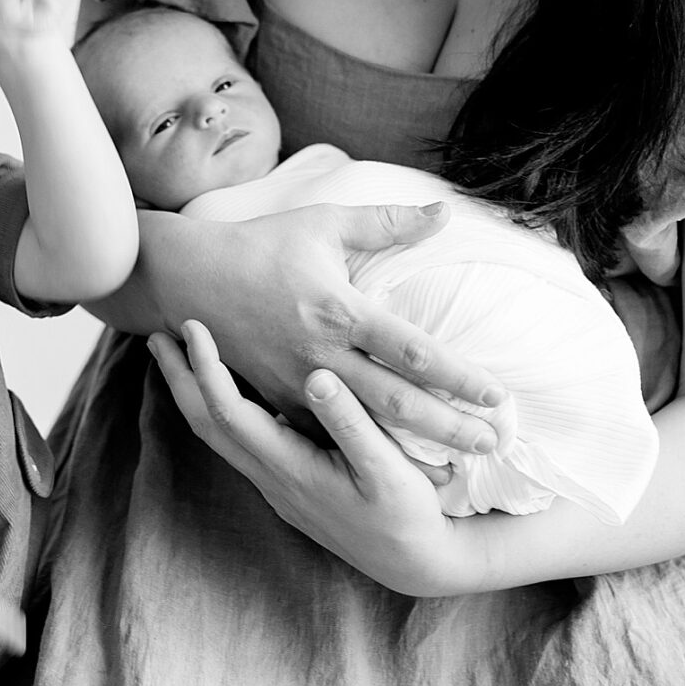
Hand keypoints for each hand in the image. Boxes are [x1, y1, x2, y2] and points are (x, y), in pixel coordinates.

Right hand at [143, 200, 509, 459]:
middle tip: (492, 444)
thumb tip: (444, 212)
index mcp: (340, 311)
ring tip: (453, 472)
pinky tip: (388, 472)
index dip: (459, 374)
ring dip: (408, 452)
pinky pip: (322, 434)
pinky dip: (356, 454)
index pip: (413, 350)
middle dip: (448, 427)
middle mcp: (322, 354)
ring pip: (362, 428)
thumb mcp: (324, 224)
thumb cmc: (261, 245)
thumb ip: (387, 223)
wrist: (187, 279)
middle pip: (397, 401)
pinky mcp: (276, 400)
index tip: (497, 394)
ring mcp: (297, 383)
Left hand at [148, 321, 481, 596]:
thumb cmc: (408, 516)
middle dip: (179, 378)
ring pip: (219, 436)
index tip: (191, 325)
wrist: (415, 566)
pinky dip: (220, 409)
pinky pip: (239, 442)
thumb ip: (351, 423)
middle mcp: (273, 480)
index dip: (205, 367)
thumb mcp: (388, 469)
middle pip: (207, 424)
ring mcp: (277, 487)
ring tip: (180, 356)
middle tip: (157, 333)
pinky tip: (228, 390)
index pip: (229, 412)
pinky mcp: (289, 487)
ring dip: (195, 394)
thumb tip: (316, 376)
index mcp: (291, 469)